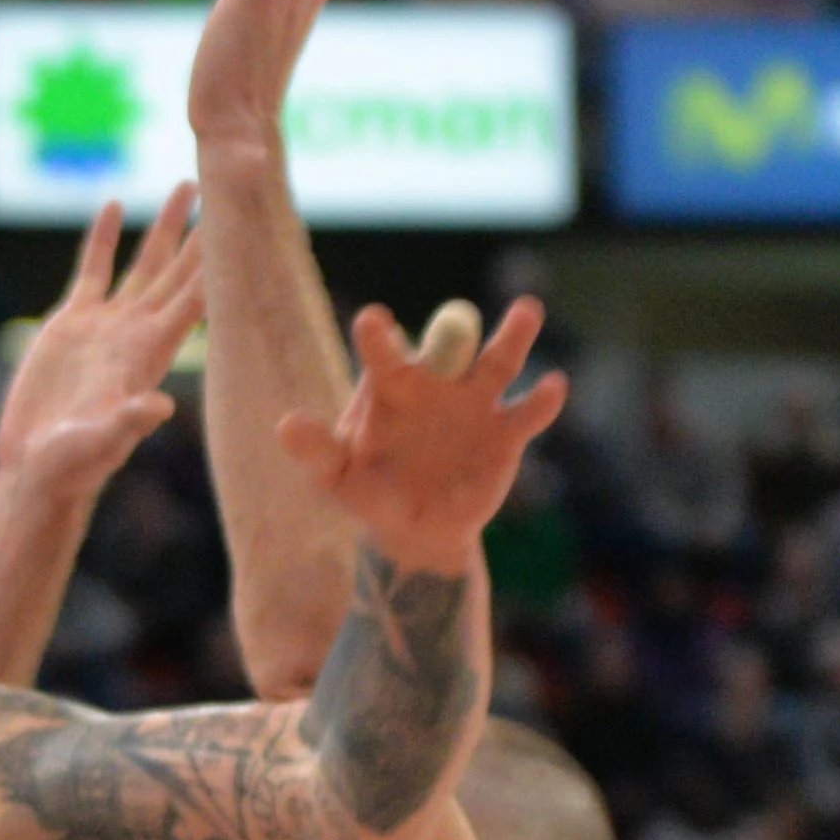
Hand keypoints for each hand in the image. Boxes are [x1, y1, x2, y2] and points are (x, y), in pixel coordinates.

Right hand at [0, 190, 206, 501]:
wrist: (37, 468)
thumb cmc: (72, 465)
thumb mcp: (100, 443)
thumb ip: (127, 422)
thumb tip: (158, 407)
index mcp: (151, 354)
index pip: (196, 298)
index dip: (220, 263)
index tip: (246, 225)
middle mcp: (137, 333)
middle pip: (182, 270)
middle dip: (206, 231)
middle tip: (232, 186)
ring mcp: (107, 326)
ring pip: (146, 262)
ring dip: (166, 225)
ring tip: (188, 186)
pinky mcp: (73, 324)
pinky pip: (93, 270)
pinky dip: (104, 238)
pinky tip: (115, 204)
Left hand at [273, 297, 567, 573]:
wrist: (417, 529)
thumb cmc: (371, 492)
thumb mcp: (338, 478)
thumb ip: (317, 451)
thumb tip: (286, 425)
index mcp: (393, 386)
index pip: (384, 356)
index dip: (379, 339)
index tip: (373, 321)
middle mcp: (439, 382)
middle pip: (450, 345)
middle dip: (457, 328)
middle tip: (458, 316)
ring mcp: (477, 403)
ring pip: (499, 362)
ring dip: (514, 336)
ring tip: (528, 310)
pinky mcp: (507, 432)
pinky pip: (528, 412)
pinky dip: (543, 400)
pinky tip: (553, 386)